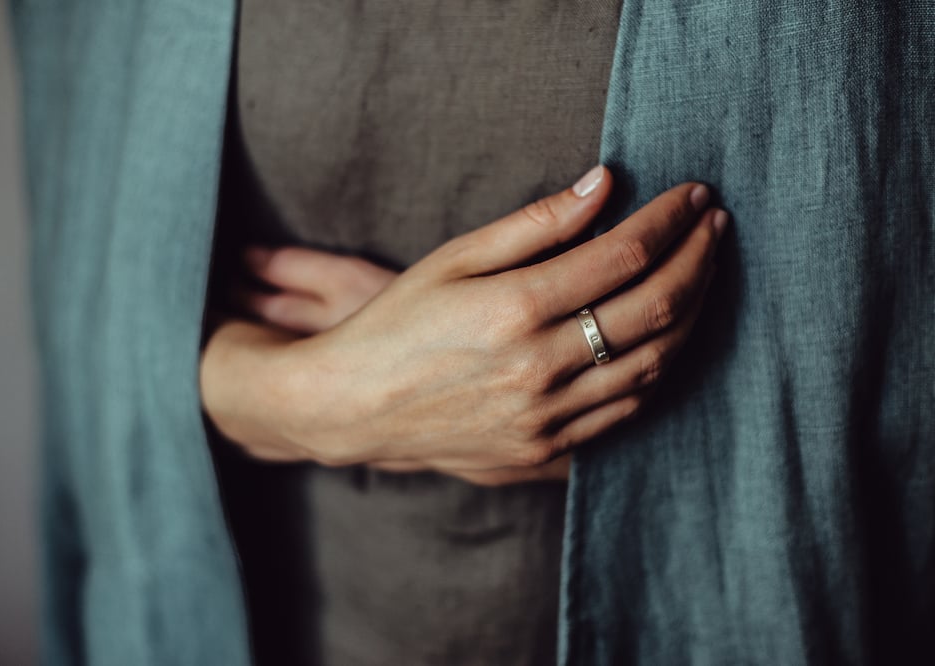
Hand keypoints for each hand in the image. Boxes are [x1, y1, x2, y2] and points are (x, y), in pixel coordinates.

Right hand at [201, 165, 727, 481]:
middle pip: (656, 309)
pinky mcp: (547, 450)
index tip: (693, 195)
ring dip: (692, 315)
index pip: (625, 255)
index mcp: (515, 309)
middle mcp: (540, 367)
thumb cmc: (397, 322)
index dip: (670, 220)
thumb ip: (534, 223)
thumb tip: (603, 184)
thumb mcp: (454, 258)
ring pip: (655, 364)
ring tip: (700, 276)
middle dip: (700, 260)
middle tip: (714, 228)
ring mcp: (548, 417)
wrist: (355, 406)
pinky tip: (664, 338)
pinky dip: (658, 368)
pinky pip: (627, 410)